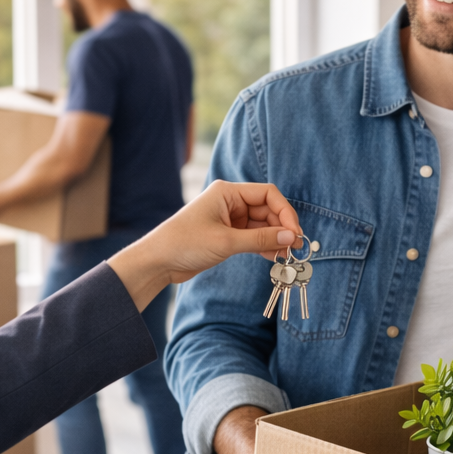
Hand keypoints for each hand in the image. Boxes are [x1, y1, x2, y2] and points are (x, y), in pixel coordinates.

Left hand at [108, 180, 300, 310]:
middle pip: (267, 210)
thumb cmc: (184, 243)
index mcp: (228, 192)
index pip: (268, 194)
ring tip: (287, 255)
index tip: (294, 232)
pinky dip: (264, 245)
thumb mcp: (226, 241)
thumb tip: (291, 237)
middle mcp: (230, 202)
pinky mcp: (227, 235)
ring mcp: (229, 219)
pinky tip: (274, 257)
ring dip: (274, 239)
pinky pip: (253, 237)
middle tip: (294, 247)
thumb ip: (261, 239)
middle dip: (282, 228)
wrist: (158, 261)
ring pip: (262, 225)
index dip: (284, 212)